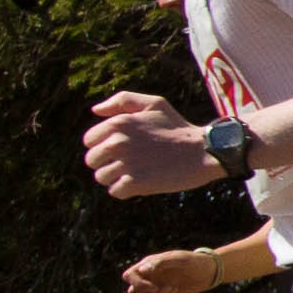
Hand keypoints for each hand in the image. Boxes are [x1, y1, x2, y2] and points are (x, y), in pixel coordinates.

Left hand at [82, 92, 219, 198]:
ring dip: (116, 177)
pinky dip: (126, 190)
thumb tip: (95, 111)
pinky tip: (141, 182)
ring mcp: (126, 164)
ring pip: (102, 177)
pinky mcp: (135, 183)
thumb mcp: (154, 104)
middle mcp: (117, 143)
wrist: (204, 150)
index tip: (123, 148)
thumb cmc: (178, 127)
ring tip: (136, 172)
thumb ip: (122, 101)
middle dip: (107, 163)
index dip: (103, 145)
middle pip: (92, 161)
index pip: (89, 141)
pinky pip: (115, 191)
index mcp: (118, 123)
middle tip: (130, 162)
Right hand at [119, 247, 227, 292]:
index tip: (155, 287)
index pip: (128, 276)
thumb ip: (161, 263)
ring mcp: (152, 288)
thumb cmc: (193, 261)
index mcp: (148, 265)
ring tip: (173, 291)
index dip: (137, 284)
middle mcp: (147, 277)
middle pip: (132, 292)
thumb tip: (143, 270)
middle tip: (170, 288)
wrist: (207, 272)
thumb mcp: (180, 259)